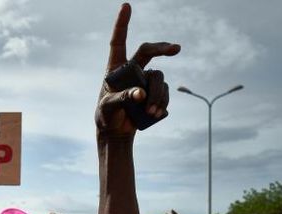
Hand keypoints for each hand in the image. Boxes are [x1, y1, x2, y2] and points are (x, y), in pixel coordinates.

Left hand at [95, 4, 179, 136]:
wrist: (116, 133)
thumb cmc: (106, 117)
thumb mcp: (108, 108)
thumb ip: (121, 99)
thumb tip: (140, 93)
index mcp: (115, 68)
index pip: (118, 42)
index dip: (122, 23)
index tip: (126, 5)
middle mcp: (131, 70)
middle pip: (149, 51)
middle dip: (163, 48)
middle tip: (176, 49)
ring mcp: (144, 80)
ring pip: (158, 77)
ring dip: (158, 93)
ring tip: (150, 111)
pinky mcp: (154, 92)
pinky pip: (165, 90)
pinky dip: (163, 101)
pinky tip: (157, 112)